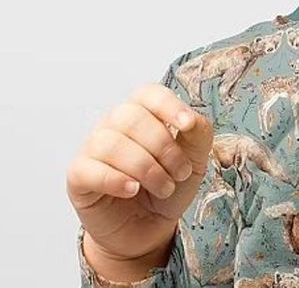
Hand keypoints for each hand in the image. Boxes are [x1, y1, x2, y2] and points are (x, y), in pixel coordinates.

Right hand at [66, 83, 213, 264]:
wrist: (149, 227)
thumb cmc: (170, 184)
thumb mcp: (195, 158)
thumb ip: (198, 133)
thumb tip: (191, 120)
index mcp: (142, 110)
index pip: (148, 93)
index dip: (168, 106)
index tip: (187, 125)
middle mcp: (113, 123)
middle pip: (132, 117)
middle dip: (163, 147)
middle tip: (180, 173)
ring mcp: (93, 147)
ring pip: (111, 143)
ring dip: (145, 168)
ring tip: (164, 187)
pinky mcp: (78, 176)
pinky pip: (88, 170)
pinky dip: (115, 180)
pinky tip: (132, 190)